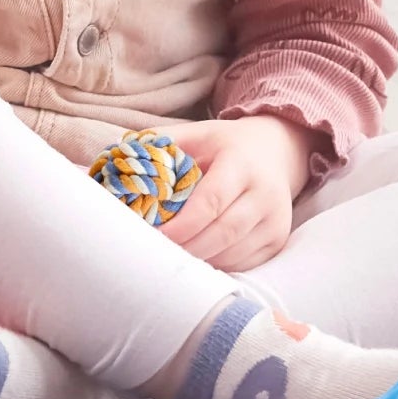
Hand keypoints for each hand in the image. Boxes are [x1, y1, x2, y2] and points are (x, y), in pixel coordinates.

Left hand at [156, 116, 315, 272]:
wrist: (276, 152)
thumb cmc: (225, 145)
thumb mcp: (196, 133)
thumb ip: (161, 142)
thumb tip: (119, 154)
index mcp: (241, 164)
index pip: (212, 201)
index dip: (183, 224)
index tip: (155, 234)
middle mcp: (265, 194)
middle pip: (224, 232)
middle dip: (188, 247)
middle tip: (157, 253)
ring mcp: (275, 220)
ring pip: (234, 253)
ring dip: (201, 260)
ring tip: (172, 257)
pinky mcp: (278, 240)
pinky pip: (245, 262)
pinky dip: (218, 264)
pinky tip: (197, 258)